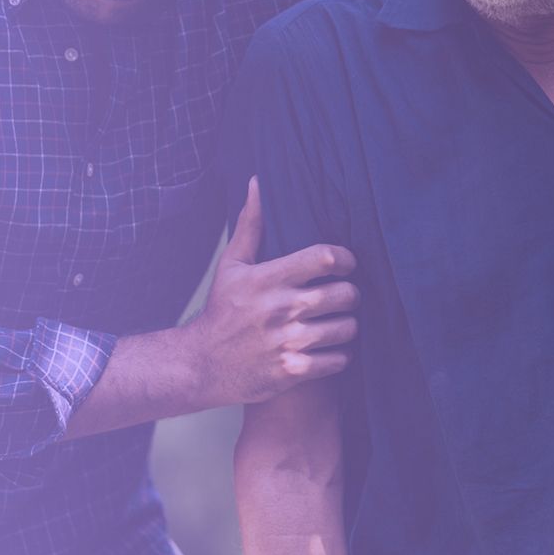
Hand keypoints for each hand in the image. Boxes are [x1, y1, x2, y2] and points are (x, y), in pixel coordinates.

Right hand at [184, 177, 358, 407]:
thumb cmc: (222, 310)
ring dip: (347, 325)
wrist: (202, 365)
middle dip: (351, 293)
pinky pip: (339, 360)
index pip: (324, 258)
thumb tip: (257, 183)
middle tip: (344, 295)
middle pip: (344, 294)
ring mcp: (287, 342)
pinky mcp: (293, 371)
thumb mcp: (231, 266)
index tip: (344, 264)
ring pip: (347, 328)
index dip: (344, 258)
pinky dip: (339, 355)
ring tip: (337, 323)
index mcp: (267, 278)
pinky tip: (327, 348)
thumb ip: (251, 225)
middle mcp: (280, 309)